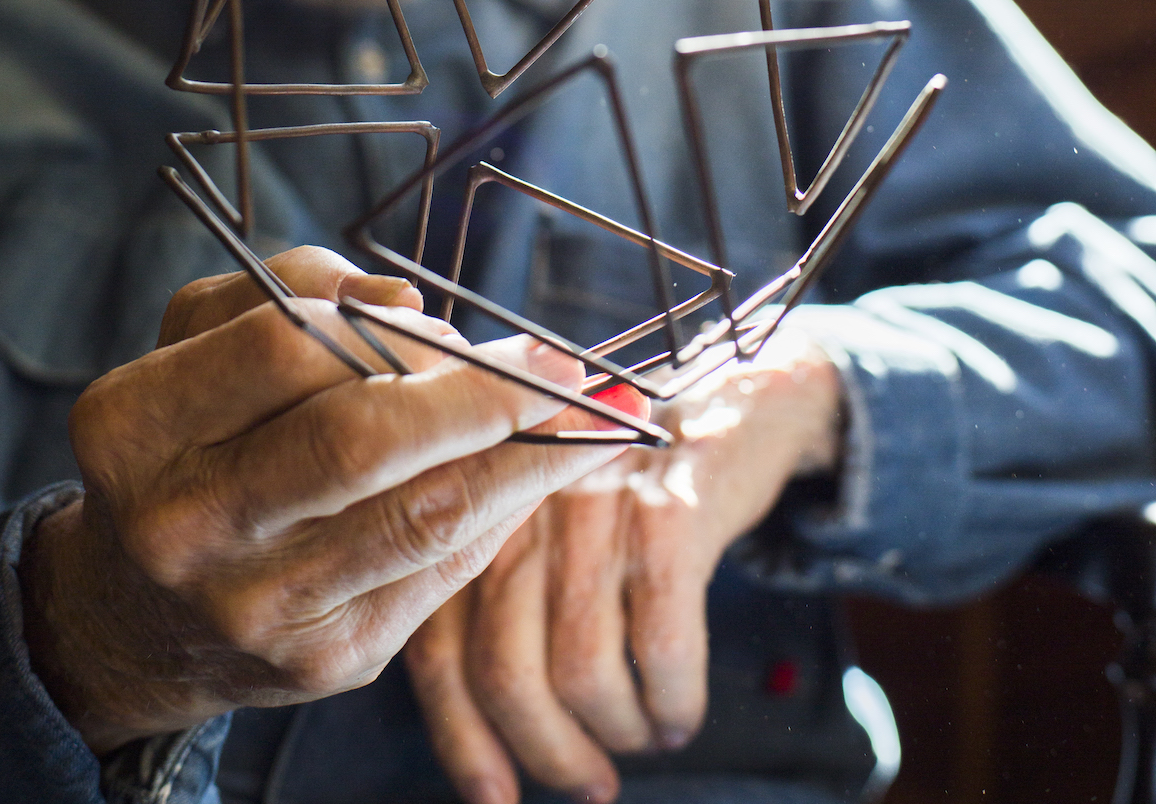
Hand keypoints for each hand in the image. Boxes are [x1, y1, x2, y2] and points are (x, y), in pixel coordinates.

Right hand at [18, 247, 631, 753]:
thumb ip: (290, 287)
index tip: (470, 317)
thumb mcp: (195, 340)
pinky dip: (505, 508)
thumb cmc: (185, 440)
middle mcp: (187, 525)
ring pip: (423, 515)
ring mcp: (255, 606)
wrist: (133, 615)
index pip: (286, 347)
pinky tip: (544, 466)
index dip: (393, 324)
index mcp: (137, 426)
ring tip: (587, 408)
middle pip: (360, 441)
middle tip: (558, 360)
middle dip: (483, 392)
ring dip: (526, 452)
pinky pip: (441, 571)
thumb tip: (409, 301)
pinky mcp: (323, 662)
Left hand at [406, 326, 840, 803]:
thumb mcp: (536, 514)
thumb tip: (472, 731)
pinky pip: (660, 648)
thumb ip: (488, 590)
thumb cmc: (617, 480)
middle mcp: (519, 503)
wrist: (723, 399)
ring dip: (616, 732)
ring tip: (641, 736)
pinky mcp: (667, 511)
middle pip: (507, 671)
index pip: (439, 646)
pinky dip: (671, 702)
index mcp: (471, 509)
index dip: (462, 739)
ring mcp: (592, 505)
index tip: (492, 797)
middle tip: (586, 782)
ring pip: (580, 671)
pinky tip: (678, 711)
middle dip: (549, 752)